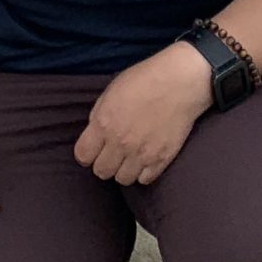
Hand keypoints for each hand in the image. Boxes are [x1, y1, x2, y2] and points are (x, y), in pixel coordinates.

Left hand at [75, 43, 212, 184]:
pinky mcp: (162, 159)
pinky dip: (143, 172)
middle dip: (103, 163)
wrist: (179, 83)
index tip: (92, 150)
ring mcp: (142, 154)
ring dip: (123, 170)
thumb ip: (99, 115)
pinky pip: (145, 180)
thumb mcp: (111, 92)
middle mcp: (120, 143)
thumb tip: (95, 134)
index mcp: (104, 124)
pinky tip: (144, 160)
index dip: (85, 154)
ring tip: (129, 158)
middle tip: (111, 154)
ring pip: (123, 179)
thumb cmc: (143, 81)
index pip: (82, 155)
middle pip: (101, 171)